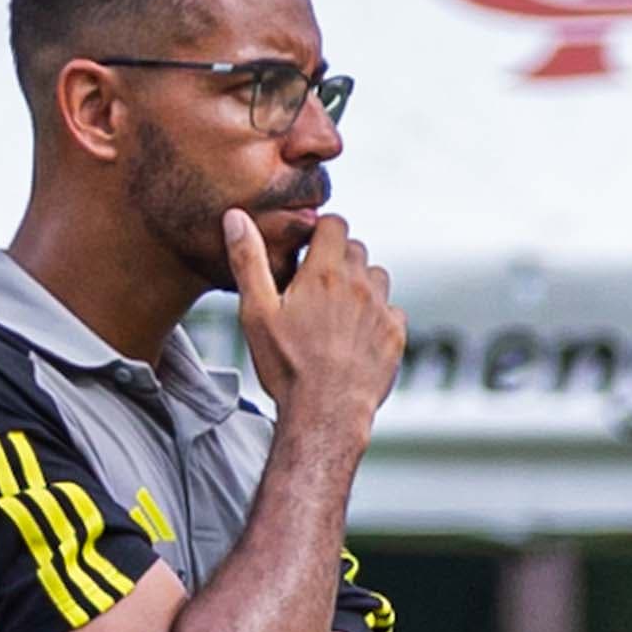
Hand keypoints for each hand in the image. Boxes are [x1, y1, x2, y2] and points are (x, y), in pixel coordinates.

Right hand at [224, 207, 404, 426]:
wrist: (326, 413)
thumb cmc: (288, 367)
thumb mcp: (256, 312)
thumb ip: (248, 261)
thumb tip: (236, 218)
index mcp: (324, 273)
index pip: (334, 224)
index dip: (321, 232)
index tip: (308, 249)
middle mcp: (358, 284)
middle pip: (356, 249)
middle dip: (338, 259)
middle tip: (316, 286)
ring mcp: (381, 309)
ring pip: (376, 276)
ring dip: (360, 284)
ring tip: (337, 310)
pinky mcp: (395, 334)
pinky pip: (391, 310)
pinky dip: (377, 315)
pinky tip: (356, 336)